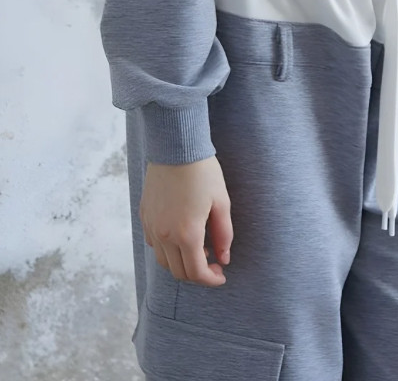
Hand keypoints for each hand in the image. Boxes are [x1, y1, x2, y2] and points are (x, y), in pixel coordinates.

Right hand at [140, 155, 232, 286]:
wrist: (176, 147)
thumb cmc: (203, 172)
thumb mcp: (221, 202)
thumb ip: (223, 234)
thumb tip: (224, 258)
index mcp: (186, 234)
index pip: (196, 273)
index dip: (211, 279)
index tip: (221, 274)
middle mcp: (165, 236)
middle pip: (178, 272)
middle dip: (197, 275)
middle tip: (213, 264)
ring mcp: (151, 227)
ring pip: (164, 262)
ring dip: (181, 263)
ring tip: (199, 249)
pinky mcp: (144, 216)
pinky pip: (154, 244)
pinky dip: (168, 250)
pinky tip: (181, 236)